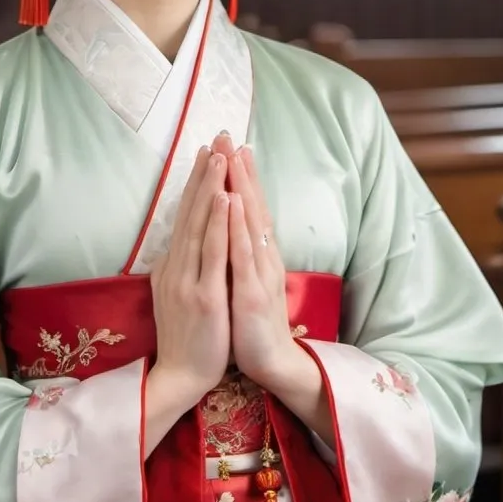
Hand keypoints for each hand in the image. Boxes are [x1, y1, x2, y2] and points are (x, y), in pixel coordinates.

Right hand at [149, 146, 231, 408]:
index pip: (185, 215)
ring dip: (209, 188)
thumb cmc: (186, 337)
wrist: (180, 376)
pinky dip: (217, 223)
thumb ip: (179, 266)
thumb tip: (180, 242)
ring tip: (219, 156)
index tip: (206, 153)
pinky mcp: (203, 295)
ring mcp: (188, 279)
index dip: (196, 183)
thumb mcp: (174, 294)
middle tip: (215, 139)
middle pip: (190, 211)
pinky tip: (223, 199)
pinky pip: (211, 253)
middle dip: (204, 174)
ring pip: (199, 224)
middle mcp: (175, 266)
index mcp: (172, 265)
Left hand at [215, 137, 335, 445]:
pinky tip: (232, 205)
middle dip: (241, 171)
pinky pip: (243, 256)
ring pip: (250, 224)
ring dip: (242, 189)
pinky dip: (238, 228)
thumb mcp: (244, 281)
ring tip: (233, 158)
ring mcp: (259, 274)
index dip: (243, 177)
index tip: (234, 147)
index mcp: (258, 256)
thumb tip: (231, 228)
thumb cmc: (252, 323)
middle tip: (232, 136)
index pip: (250, 209)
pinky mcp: (251, 294)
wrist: (271, 365)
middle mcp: (263, 258)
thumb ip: (240, 255)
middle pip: (253, 207)